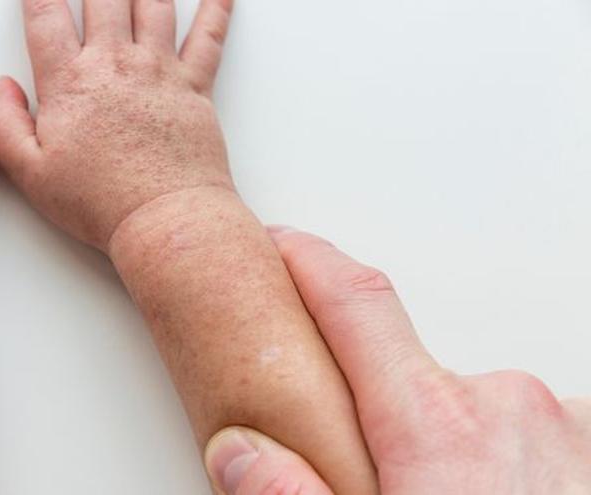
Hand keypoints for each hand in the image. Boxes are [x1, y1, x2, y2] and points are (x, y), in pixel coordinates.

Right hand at [0, 0, 235, 248]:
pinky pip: (209, 36)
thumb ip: (2, 125)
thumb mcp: (29, 172)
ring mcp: (159, 70)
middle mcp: (115, 64)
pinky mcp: (195, 86)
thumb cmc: (99, 201)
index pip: (46, 14)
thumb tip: (1, 87)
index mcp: (70, 81)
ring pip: (153, 3)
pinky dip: (217, 8)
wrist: (163, 219)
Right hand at [205, 228, 590, 494]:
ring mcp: (563, 421)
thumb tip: (241, 448)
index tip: (285, 247)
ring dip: (452, 445)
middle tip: (382, 478)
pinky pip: (534, 431)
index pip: (357, 306)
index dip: (311, 265)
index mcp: (433, 426)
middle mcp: (503, 403)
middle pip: (413, 375)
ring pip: (475, 410)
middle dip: (384, 413)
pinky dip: (507, 459)